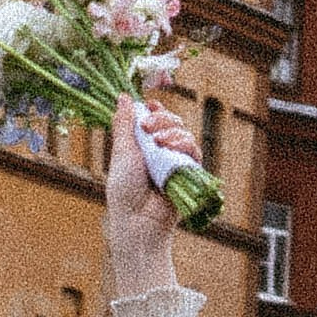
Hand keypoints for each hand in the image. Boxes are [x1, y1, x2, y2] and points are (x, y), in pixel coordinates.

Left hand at [105, 93, 193, 298]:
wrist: (139, 220)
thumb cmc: (124, 190)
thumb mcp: (122, 152)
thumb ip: (124, 124)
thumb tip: (122, 96)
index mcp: (141, 146)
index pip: (154, 119)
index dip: (155, 110)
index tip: (150, 105)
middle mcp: (160, 152)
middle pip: (171, 122)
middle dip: (163, 119)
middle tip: (149, 126)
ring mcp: (175, 162)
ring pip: (184, 134)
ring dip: (173, 132)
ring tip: (159, 142)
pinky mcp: (189, 173)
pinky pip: (194, 151)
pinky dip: (185, 145)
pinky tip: (172, 148)